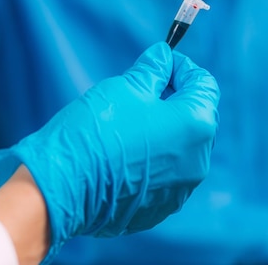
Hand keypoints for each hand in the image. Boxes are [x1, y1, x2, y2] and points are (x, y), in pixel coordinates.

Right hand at [0, 42, 219, 262]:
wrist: (63, 184)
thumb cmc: (95, 131)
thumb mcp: (125, 87)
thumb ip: (152, 69)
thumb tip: (162, 57)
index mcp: (197, 124)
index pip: (204, 84)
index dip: (181, 67)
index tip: (159, 63)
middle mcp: (198, 161)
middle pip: (195, 119)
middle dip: (171, 100)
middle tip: (139, 92)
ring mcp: (179, 190)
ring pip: (178, 150)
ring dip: (160, 132)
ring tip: (125, 126)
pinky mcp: (158, 210)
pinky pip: (162, 177)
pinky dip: (148, 162)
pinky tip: (120, 156)